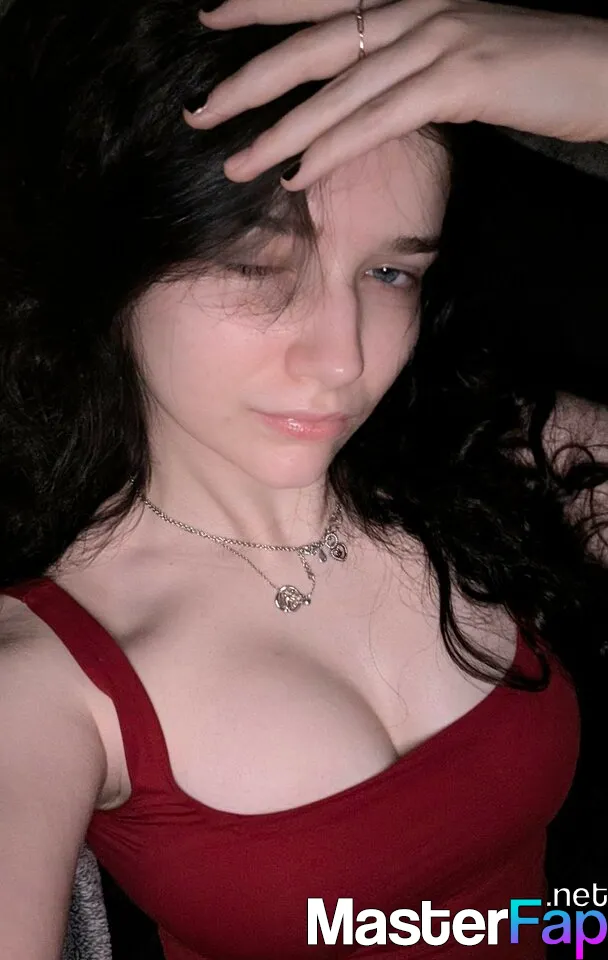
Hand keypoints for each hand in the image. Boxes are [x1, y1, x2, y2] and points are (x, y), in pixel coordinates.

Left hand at [185, 0, 607, 189]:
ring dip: (280, 130)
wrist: (603, 63)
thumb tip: (369, 94)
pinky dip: (335, 148)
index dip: (261, 2)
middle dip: (249, 79)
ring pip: (337, 89)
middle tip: (198, 108)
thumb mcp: (461, 51)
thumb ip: (410, 63)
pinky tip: (298, 174)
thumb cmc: (535, 66)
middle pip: (312, 43)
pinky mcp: (459, 79)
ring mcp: (436, 39)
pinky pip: (379, 120)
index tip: (212, 16)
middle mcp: (416, 7)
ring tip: (235, 160)